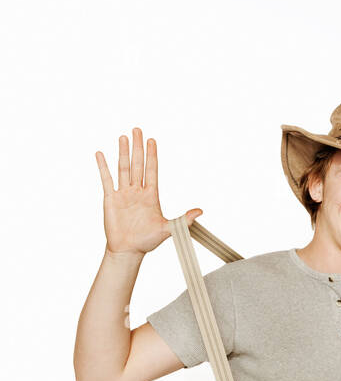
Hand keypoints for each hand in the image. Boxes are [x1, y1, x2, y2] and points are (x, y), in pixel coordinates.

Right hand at [95, 127, 201, 255]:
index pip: (152, 170)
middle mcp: (137, 192)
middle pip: (137, 165)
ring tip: (124, 137)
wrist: (128, 250)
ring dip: (123, 152)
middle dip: (138, 147)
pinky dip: (103, 166)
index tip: (152, 140)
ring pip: (123, 168)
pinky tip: (100, 154)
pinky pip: (106, 179)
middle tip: (138, 130)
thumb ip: (183, 219)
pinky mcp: (111, 199)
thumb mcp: (168, 229)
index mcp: (151, 196)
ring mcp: (123, 194)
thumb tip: (200, 211)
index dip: (152, 156)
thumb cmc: (147, 241)